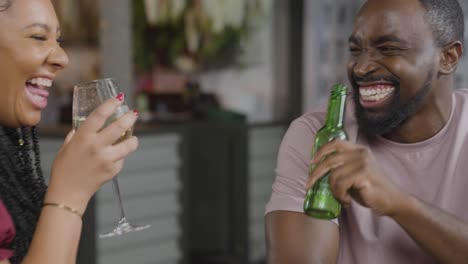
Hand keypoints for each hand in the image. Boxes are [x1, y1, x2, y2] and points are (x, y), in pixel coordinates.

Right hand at [45, 96, 138, 212]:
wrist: (68, 193)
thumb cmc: (64, 169)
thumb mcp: (66, 147)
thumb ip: (76, 134)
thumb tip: (83, 124)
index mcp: (82, 138)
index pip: (99, 115)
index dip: (110, 104)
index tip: (119, 98)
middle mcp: (96, 146)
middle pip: (118, 127)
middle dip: (129, 118)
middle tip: (134, 114)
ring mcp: (106, 158)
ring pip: (129, 144)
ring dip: (133, 140)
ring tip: (133, 138)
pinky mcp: (113, 169)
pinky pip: (121, 158)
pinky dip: (120, 157)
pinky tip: (113, 159)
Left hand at [305, 140, 405, 215]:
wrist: (392, 201)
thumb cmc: (370, 189)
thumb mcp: (354, 173)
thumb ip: (341, 167)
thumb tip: (317, 169)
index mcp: (359, 150)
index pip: (336, 143)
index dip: (321, 151)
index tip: (312, 162)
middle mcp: (361, 154)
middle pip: (330, 160)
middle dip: (315, 174)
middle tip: (308, 185)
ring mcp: (363, 163)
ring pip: (334, 176)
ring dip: (334, 191)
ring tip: (342, 198)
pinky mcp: (364, 175)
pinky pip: (341, 185)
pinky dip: (341, 196)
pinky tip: (347, 201)